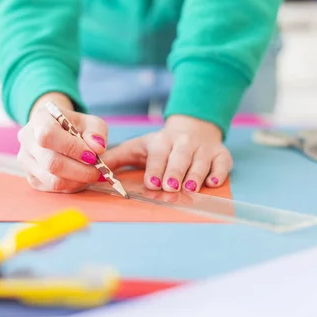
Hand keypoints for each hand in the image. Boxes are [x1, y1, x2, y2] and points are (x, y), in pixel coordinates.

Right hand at [17, 93, 108, 192]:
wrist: (57, 132)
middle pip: (51, 163)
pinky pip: (54, 188)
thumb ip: (96, 132)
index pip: (48, 135)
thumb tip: (98, 148)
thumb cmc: (75, 126)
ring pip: (53, 180)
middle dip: (81, 170)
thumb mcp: (90, 122)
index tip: (93, 155)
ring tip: (94, 174)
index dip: (72, 148)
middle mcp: (27, 141)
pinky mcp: (32, 178)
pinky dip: (73, 186)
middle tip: (100, 170)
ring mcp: (26, 162)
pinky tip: (82, 177)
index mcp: (39, 120)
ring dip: (79, 180)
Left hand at [102, 115, 232, 191]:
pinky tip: (212, 182)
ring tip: (190, 188)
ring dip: (195, 175)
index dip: (155, 168)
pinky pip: (222, 163)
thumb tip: (94, 170)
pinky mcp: (221, 155)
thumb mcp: (136, 147)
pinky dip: (218, 173)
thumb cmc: (161, 146)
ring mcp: (204, 149)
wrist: (194, 127)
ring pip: (201, 161)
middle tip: (170, 187)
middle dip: (174, 172)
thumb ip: (116, 158)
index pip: (158, 153)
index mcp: (162, 141)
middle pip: (180, 157)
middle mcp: (184, 143)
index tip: (151, 183)